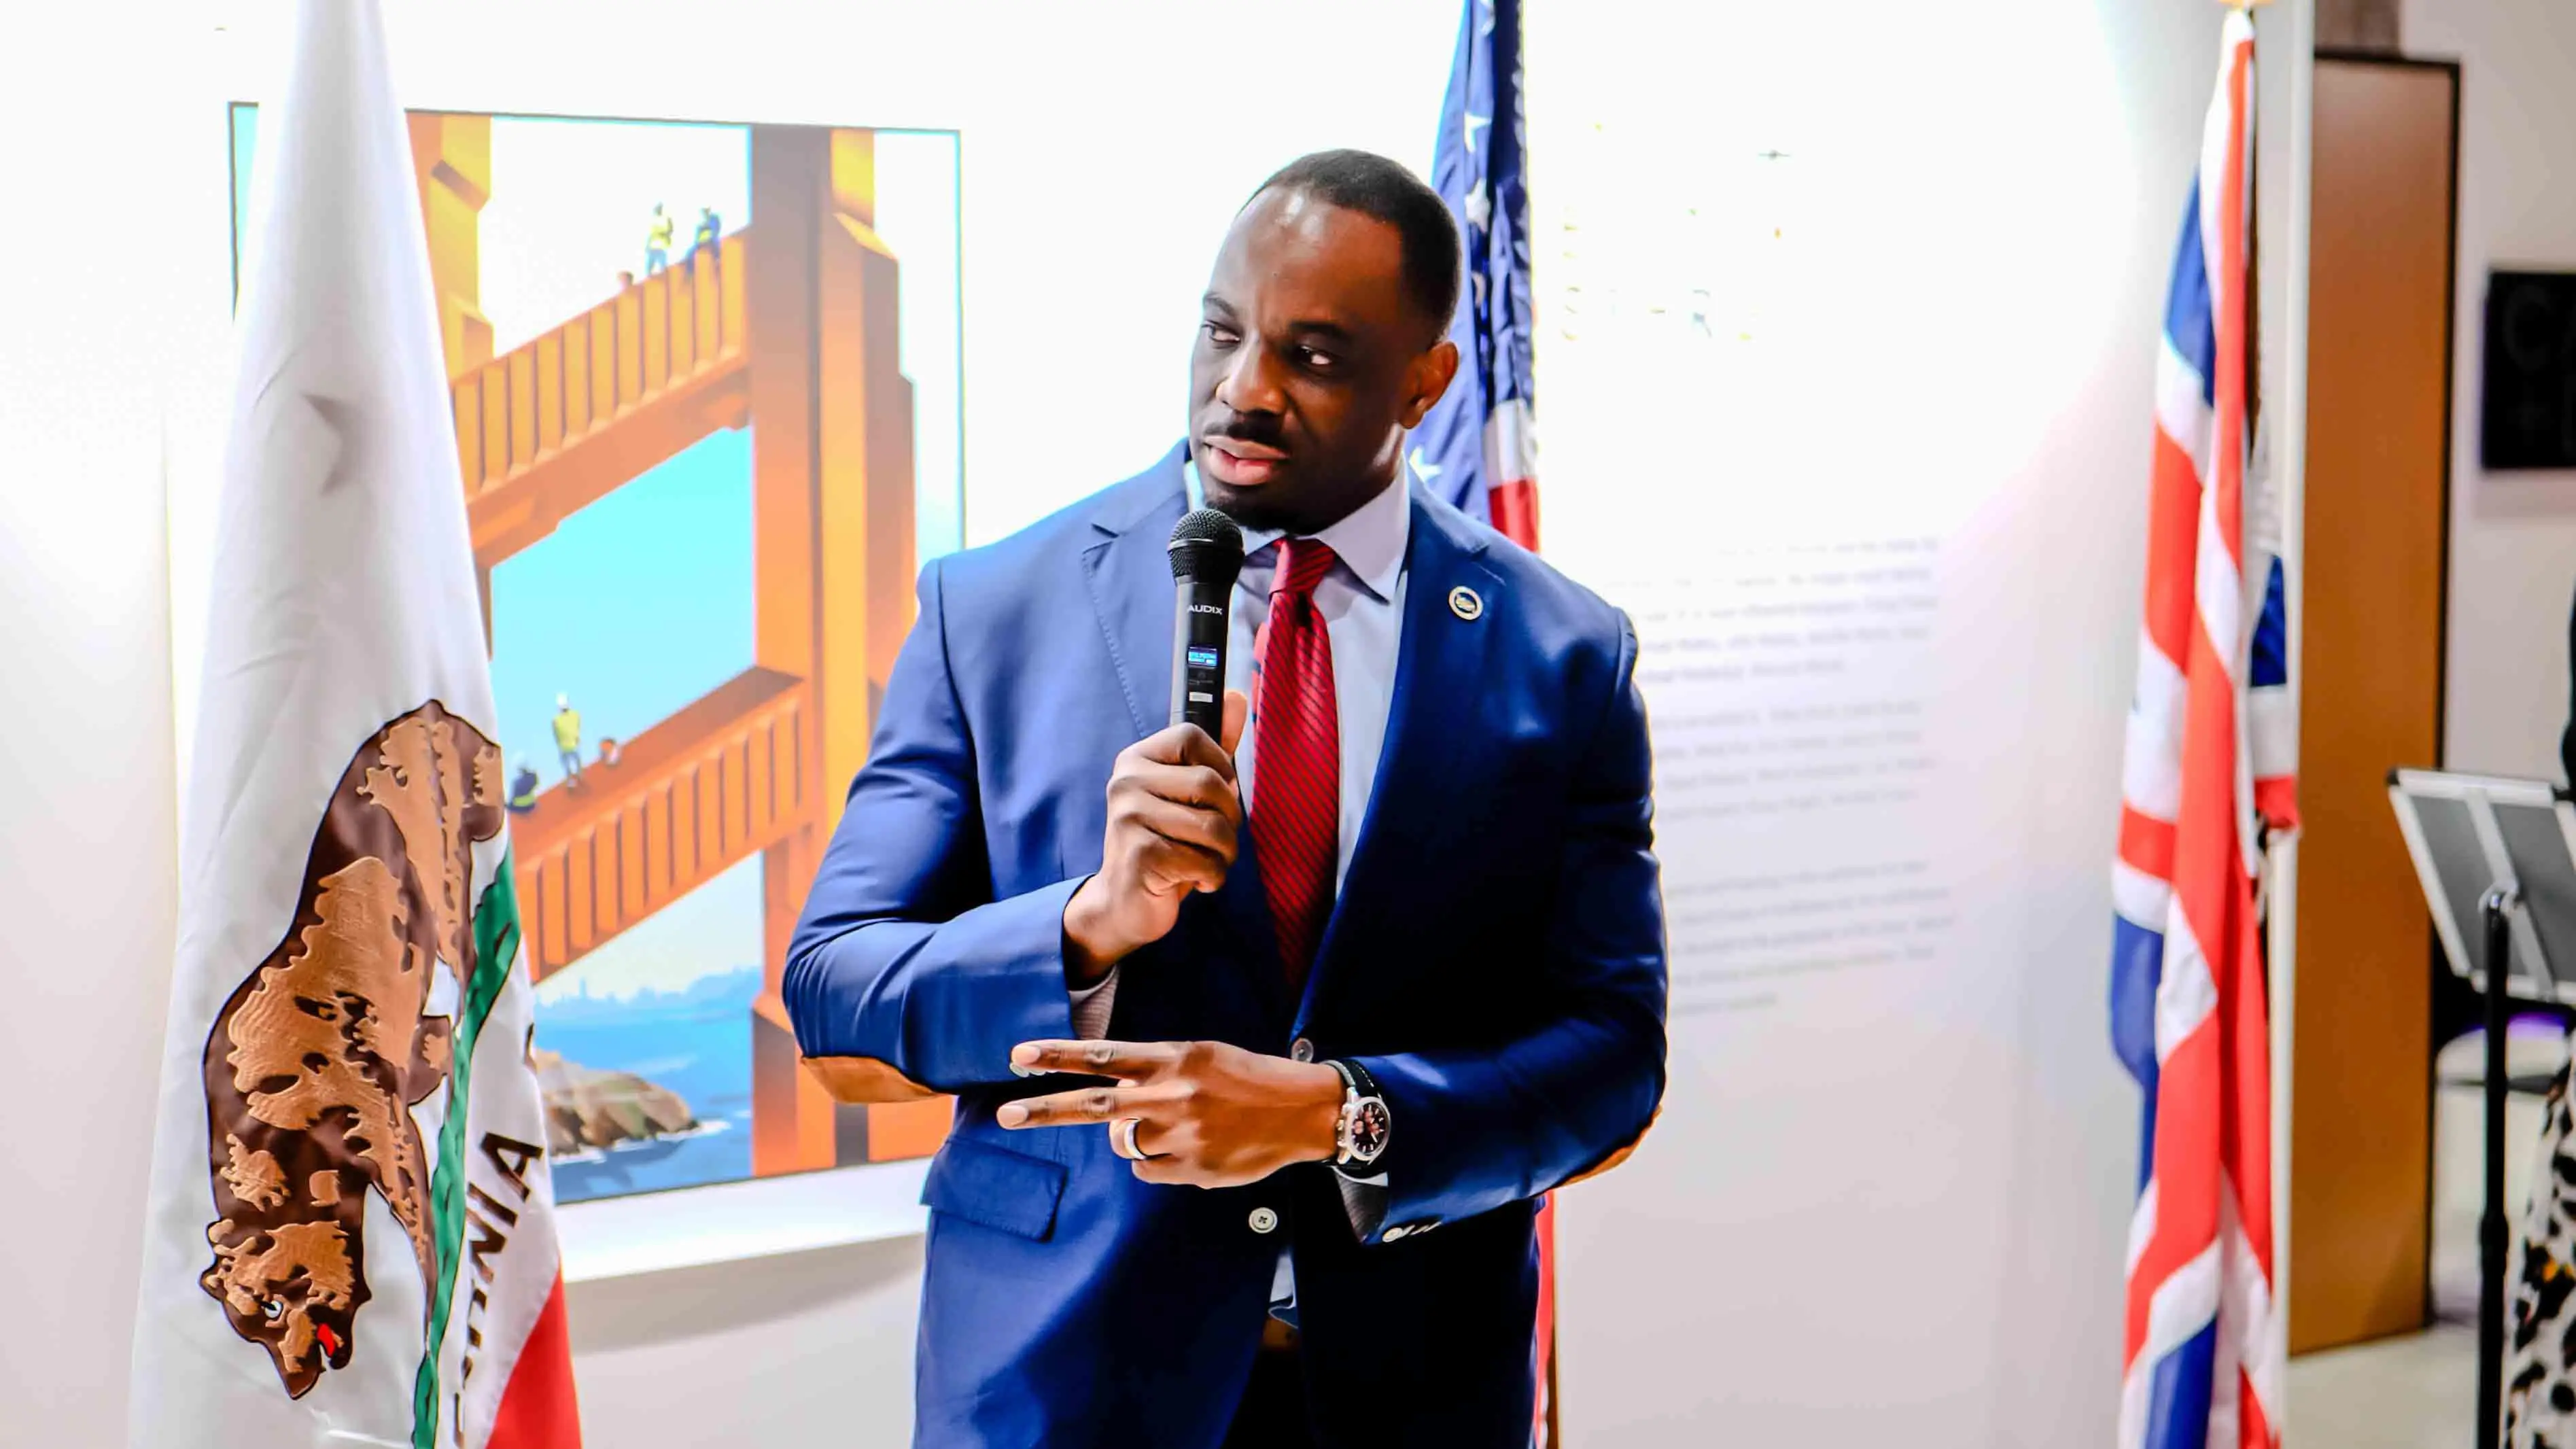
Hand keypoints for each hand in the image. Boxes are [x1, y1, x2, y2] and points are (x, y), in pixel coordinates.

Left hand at [998, 1038, 1343, 1188]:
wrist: (1303, 1112)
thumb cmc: (1247, 1079)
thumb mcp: (1201, 1058)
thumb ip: (1154, 1076)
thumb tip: (1113, 1117)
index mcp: (1174, 1059)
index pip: (1104, 1055)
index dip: (1058, 1055)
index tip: (1019, 1054)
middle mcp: (1172, 1095)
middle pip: (1094, 1106)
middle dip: (1045, 1110)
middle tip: (1006, 1116)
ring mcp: (1181, 1135)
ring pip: (1123, 1144)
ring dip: (1132, 1139)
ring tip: (1173, 1127)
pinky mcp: (1192, 1169)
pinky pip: (1149, 1171)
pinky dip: (1160, 1163)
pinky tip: (1194, 1149)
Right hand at [1062, 691, 1248, 981]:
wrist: (1124, 903)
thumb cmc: (1163, 842)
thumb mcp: (1186, 793)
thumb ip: (1213, 748)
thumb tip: (1238, 695)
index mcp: (1135, 759)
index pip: (1192, 735)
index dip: (1220, 766)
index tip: (1218, 794)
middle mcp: (1125, 782)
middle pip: (1210, 784)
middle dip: (1230, 820)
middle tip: (1219, 840)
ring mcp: (1128, 818)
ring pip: (1213, 827)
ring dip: (1224, 854)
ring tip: (1209, 862)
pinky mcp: (1140, 855)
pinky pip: (1204, 861)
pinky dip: (1212, 877)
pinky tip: (1195, 882)